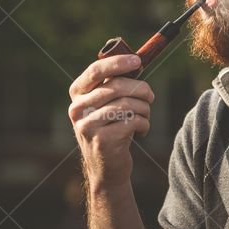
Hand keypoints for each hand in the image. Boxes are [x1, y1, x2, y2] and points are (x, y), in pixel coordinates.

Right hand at [69, 54, 154, 185]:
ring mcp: (87, 125)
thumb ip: (115, 83)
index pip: (95, 70)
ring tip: (145, 116)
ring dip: (144, 109)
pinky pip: (131, 122)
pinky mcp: (101, 141)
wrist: (106, 167)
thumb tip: (136, 62)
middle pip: (116, 87)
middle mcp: (77, 108)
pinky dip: (143, 124)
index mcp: (77, 93)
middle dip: (140, 89)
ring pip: (126, 105)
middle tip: (150, 96)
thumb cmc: (111, 127)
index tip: (137, 60)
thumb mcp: (107, 104)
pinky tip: (141, 130)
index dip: (117, 63)